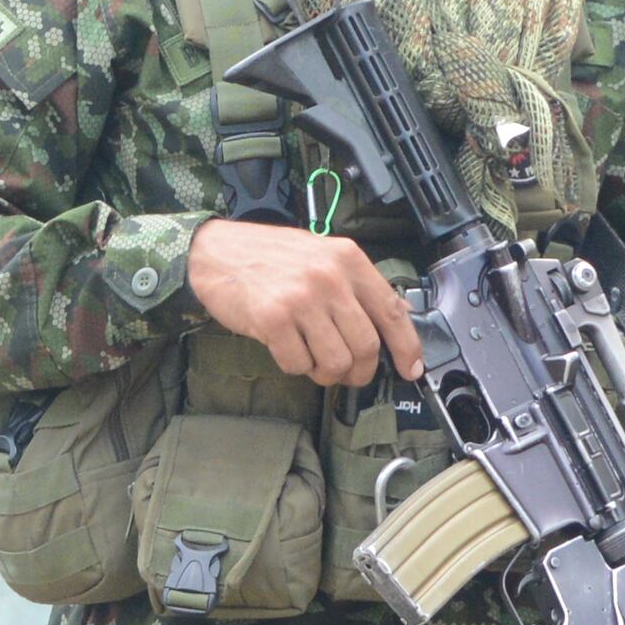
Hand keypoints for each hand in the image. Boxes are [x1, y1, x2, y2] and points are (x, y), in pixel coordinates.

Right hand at [185, 219, 422, 388]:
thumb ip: (354, 284)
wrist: (214, 252)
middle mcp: (329, 276)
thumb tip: (393, 320)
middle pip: (366, 346)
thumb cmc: (269, 256)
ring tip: (312, 358)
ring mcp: (301, 298)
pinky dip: (295, 366)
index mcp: (348, 258)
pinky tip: (286, 348)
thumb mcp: (321, 255)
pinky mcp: (273, 319)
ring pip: (336, 362)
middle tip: (346, 372)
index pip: (392, 310)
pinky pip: (299, 364)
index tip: (410, 368)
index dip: (406, 346)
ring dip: (326, 372)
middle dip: (359, 370)